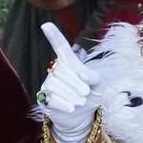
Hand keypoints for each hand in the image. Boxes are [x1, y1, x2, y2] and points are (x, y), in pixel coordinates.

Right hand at [38, 22, 99, 142]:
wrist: (82, 117)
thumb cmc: (90, 95)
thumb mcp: (98, 84)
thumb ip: (93, 75)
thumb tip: (81, 74)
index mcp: (69, 63)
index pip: (61, 47)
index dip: (54, 36)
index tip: (46, 25)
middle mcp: (56, 70)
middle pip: (63, 71)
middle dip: (77, 83)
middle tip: (86, 93)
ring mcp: (48, 84)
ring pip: (57, 85)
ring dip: (73, 95)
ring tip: (80, 102)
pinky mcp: (44, 98)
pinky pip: (51, 98)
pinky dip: (64, 104)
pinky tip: (72, 107)